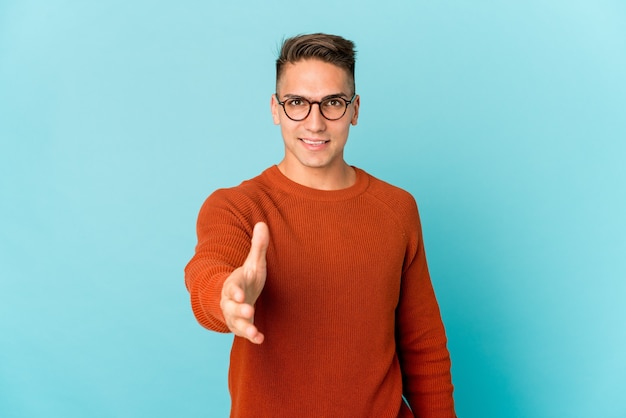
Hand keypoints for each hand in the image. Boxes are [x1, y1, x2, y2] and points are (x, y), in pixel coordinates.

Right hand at [220, 222, 269, 343]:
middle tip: (248, 310)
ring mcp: (234, 314)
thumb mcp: (254, 263)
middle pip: (230, 306)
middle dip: (239, 309)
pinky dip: (251, 335)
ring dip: (244, 327)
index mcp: (233, 284)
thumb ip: (258, 247)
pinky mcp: (241, 325)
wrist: (238, 296)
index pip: (232, 287)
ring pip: (235, 322)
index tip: (240, 294)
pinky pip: (244, 332)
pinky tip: (261, 339)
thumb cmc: (248, 278)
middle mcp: (230, 301)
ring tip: (254, 333)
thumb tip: (262, 223)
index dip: (235, 291)